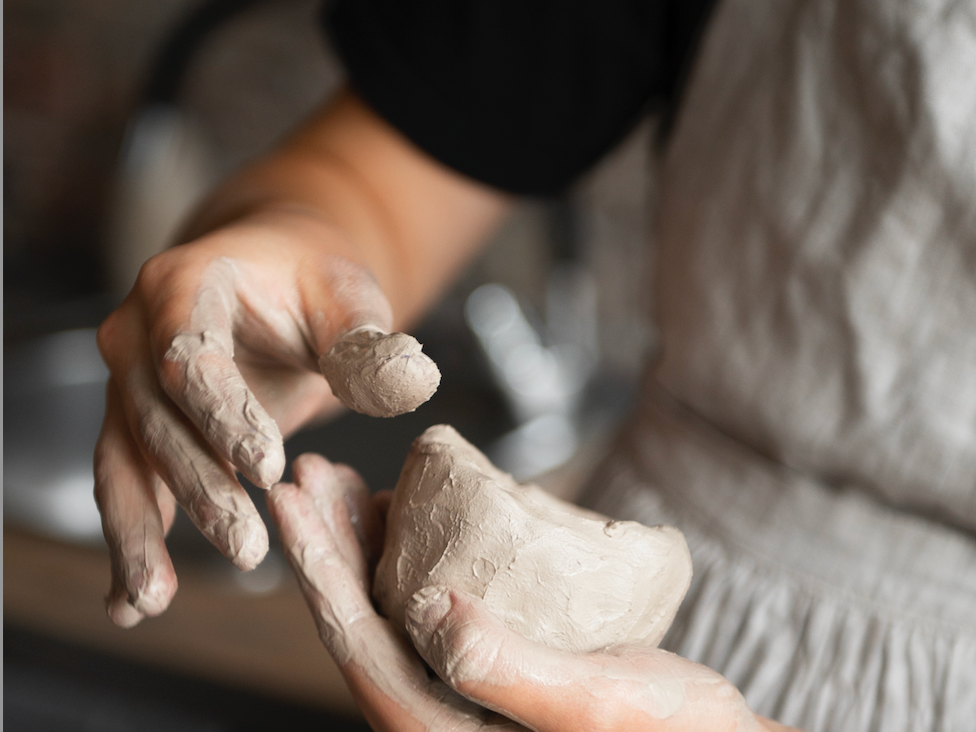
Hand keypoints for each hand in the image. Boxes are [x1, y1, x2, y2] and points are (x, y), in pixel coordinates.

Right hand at [92, 89, 508, 627]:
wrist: (274, 278)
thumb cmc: (314, 285)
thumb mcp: (349, 298)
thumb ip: (369, 341)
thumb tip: (412, 380)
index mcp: (183, 285)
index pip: (192, 356)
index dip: (226, 414)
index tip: (268, 469)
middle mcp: (137, 333)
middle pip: (157, 418)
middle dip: (201, 488)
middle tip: (247, 548)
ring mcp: (128, 382)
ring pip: (124, 463)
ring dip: (138, 535)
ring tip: (151, 601)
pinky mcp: (136, 427)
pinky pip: (126, 486)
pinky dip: (130, 543)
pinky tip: (128, 606)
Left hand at [269, 453, 525, 730]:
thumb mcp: (592, 708)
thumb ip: (504, 670)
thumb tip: (426, 609)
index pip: (356, 641)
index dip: (317, 564)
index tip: (289, 499)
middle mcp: (438, 714)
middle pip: (360, 618)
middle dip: (328, 542)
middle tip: (307, 474)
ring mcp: (461, 689)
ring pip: (388, 609)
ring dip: (362, 544)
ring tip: (344, 485)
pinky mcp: (488, 665)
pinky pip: (429, 605)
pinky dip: (412, 555)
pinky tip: (412, 519)